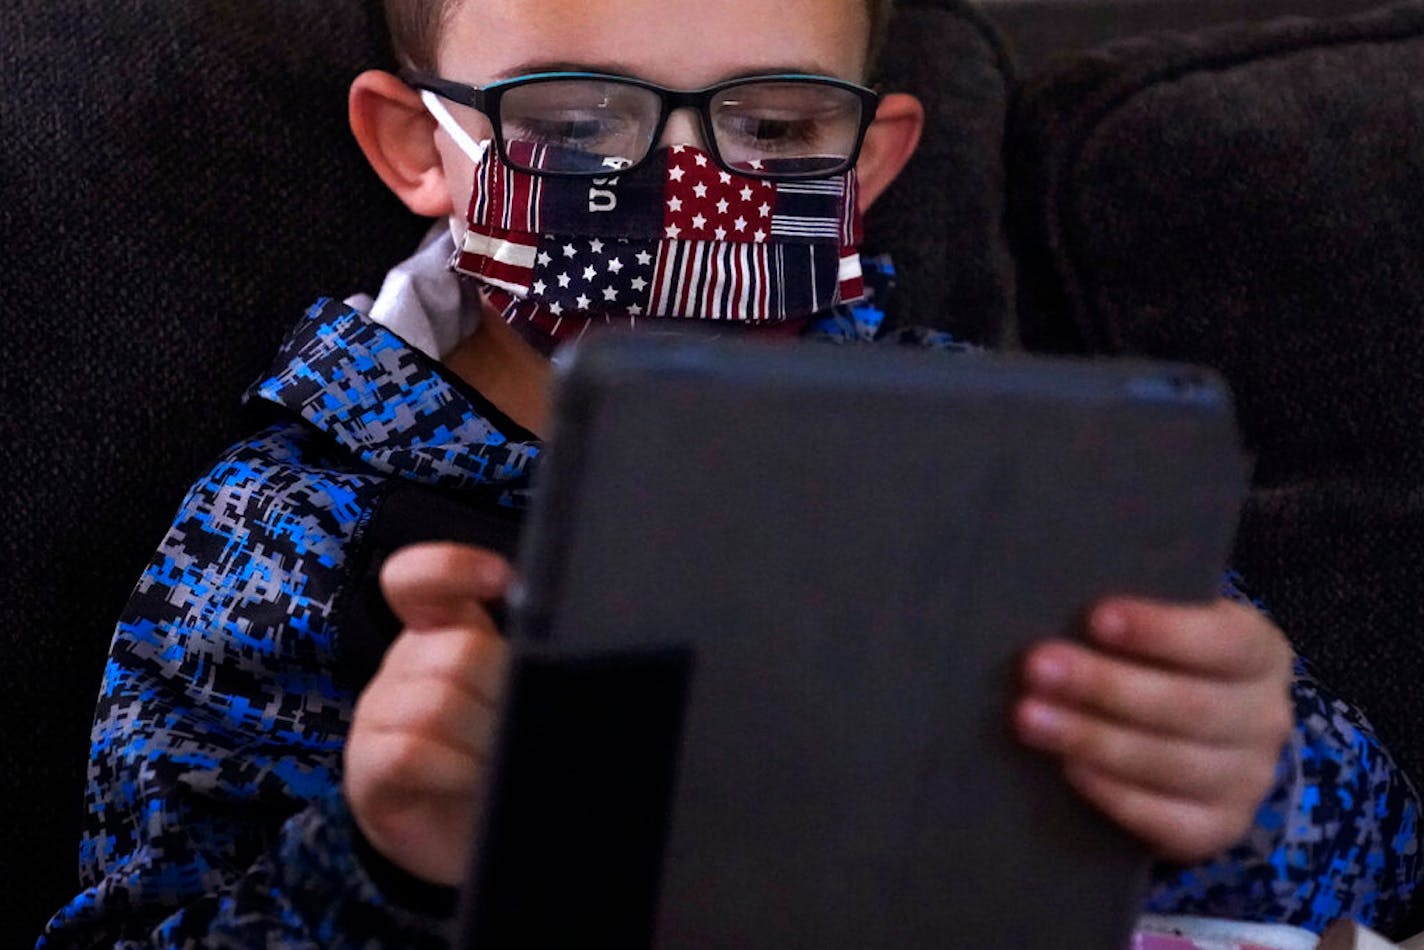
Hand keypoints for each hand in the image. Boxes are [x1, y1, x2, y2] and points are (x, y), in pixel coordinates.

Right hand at [344, 542, 511, 885]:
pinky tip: (470, 781)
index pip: (421, 579)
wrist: (466, 838)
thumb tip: (558, 645)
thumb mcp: (516, 697)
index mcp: (440, 631)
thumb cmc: (499, 753)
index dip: (455, 568)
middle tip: (519, 728)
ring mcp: (377, 716)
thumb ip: (525, 662)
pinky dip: (453, 770)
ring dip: (483, 741)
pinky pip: (409, 753)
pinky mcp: (367, 771)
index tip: (504, 580)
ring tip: (499, 763)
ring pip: (435, 703)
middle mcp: (404, 665)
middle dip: (503, 694)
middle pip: (456, 652)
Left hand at [1014, 596, 1293, 862]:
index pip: (1223, 640)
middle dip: (1104, 685)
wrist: (1195, 741)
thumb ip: (1131, 621)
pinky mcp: (1218, 829)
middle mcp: (1264, 720)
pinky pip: (1166, 820)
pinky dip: (1113, 793)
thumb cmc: (1163, 664)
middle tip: (1037, 667)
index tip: (1096, 618)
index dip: (1160, 630)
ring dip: (1093, 738)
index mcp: (1260, 654)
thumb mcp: (1165, 630)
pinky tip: (1069, 768)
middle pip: (1187, 705)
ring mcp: (1247, 781)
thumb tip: (1056, 605)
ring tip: (1029, 717)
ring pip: (1171, 763)